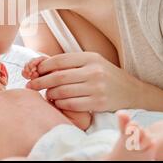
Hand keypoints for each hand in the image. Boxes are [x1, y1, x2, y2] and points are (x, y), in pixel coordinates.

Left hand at [25, 52, 142, 111]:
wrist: (133, 92)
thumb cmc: (106, 76)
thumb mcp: (93, 62)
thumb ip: (72, 63)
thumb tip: (43, 65)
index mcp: (90, 58)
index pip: (59, 60)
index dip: (43, 66)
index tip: (34, 71)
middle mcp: (94, 71)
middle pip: (58, 77)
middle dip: (40, 81)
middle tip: (30, 85)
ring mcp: (97, 88)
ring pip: (63, 91)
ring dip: (50, 94)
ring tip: (46, 94)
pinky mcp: (99, 103)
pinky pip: (72, 104)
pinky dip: (61, 104)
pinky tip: (58, 102)